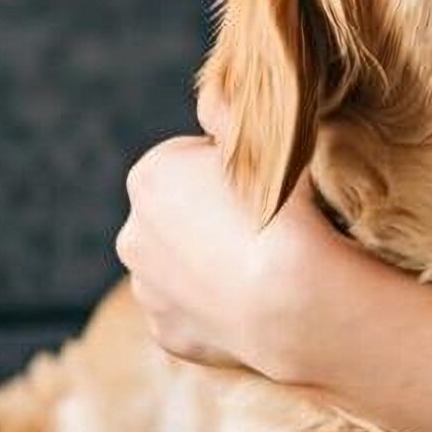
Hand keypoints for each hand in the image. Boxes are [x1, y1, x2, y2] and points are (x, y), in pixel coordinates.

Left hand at [114, 87, 338, 377]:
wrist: (299, 301)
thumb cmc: (291, 215)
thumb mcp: (267, 142)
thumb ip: (230, 112)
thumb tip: (211, 95)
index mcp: (150, 177)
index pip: (192, 164)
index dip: (234, 175)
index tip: (268, 190)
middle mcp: (133, 234)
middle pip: (179, 218)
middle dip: (211, 221)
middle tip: (267, 230)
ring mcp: (148, 291)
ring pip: (183, 269)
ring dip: (212, 267)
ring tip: (264, 271)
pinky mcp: (168, 335)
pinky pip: (193, 315)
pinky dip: (218, 311)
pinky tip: (254, 304)